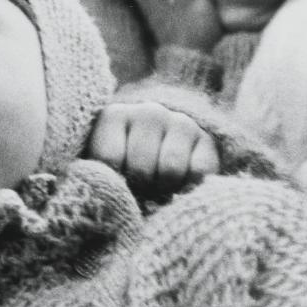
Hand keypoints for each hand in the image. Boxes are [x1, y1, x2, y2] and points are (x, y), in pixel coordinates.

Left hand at [85, 99, 219, 197]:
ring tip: (159, 187)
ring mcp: (180, 122)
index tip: (116, 182)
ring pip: (170, 169)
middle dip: (140, 187)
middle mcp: (148, 112)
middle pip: (140, 167)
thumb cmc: (124, 161)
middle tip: (141, 189)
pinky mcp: (207, 139)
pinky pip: (198, 171)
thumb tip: (109, 194)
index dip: (114, 180)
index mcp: (114, 115)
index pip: (109, 158)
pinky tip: (181, 182)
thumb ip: (99, 173)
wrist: (162, 148)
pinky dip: (189, 185)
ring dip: (165, 188)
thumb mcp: (103, 162)